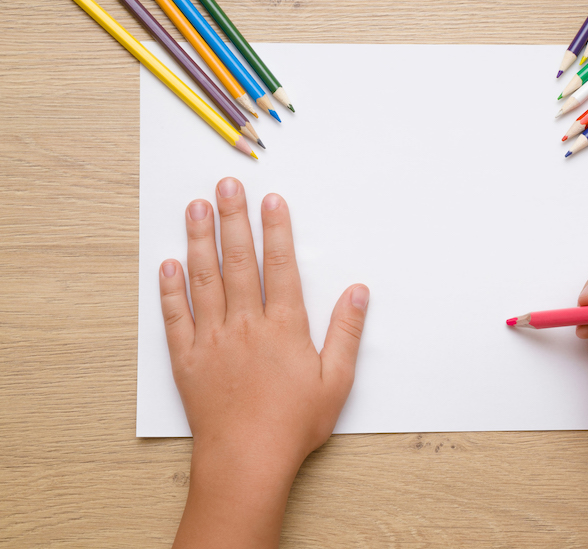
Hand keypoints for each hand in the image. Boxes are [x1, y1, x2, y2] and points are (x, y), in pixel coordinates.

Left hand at [158, 177, 368, 547]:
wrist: (246, 461)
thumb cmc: (293, 424)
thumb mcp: (336, 381)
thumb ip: (347, 333)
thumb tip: (358, 293)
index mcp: (283, 327)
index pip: (279, 266)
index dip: (275, 230)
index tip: (269, 200)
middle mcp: (245, 325)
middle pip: (238, 262)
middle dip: (233, 219)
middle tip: (225, 186)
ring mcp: (212, 339)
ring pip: (204, 280)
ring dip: (199, 240)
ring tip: (195, 208)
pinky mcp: (187, 359)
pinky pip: (176, 317)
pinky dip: (171, 289)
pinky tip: (168, 264)